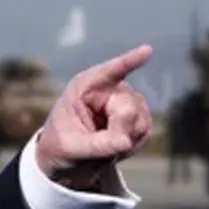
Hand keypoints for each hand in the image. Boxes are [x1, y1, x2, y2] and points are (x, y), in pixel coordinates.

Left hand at [36, 45, 154, 189]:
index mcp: (84, 88)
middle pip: (128, 107)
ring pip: (141, 120)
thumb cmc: (61, 145)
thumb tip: (125, 143)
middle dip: (120, 130)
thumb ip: (98, 144)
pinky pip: (146, 131)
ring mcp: (124, 101)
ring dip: (127, 138)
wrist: (65, 158)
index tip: (147, 50)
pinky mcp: (136, 116)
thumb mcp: (72, 147)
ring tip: (105, 146)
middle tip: (106, 146)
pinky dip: (133, 144)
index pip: (109, 72)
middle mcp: (107, 89)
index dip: (129, 61)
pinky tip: (116, 147)